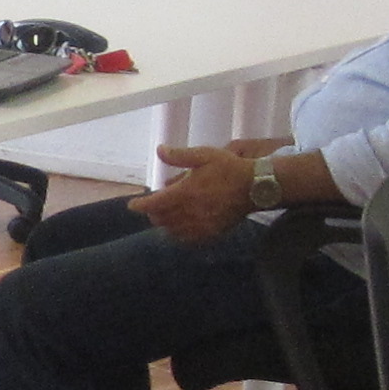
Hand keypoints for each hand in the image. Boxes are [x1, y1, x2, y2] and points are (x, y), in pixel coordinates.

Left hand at [131, 144, 257, 244]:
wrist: (256, 186)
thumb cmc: (229, 168)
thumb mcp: (204, 155)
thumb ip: (180, 156)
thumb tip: (159, 150)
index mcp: (186, 192)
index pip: (154, 203)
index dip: (140, 205)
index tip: (132, 205)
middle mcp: (190, 211)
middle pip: (161, 219)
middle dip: (153, 213)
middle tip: (153, 206)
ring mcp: (201, 225)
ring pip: (172, 231)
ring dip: (165, 224)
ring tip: (166, 215)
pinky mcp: (212, 233)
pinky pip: (189, 239)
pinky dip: (180, 234)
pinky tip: (181, 227)